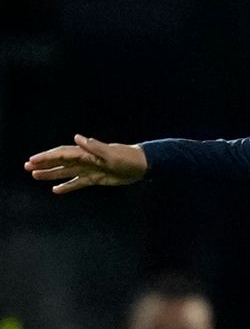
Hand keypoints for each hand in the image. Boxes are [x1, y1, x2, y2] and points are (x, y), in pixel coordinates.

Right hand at [24, 134, 147, 193]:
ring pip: (67, 172)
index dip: (47, 157)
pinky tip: (56, 190)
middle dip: (44, 164)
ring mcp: (90, 169)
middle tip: (27, 168)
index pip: (63, 154)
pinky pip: (78, 182)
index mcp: (88, 153)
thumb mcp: (112, 154)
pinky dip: (67, 185)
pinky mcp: (97, 178)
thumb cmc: (128, 158)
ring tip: (35, 176)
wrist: (143, 165)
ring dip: (51, 174)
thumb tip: (77, 138)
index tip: (33, 160)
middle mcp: (86, 160)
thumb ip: (94, 147)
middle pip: (61, 162)